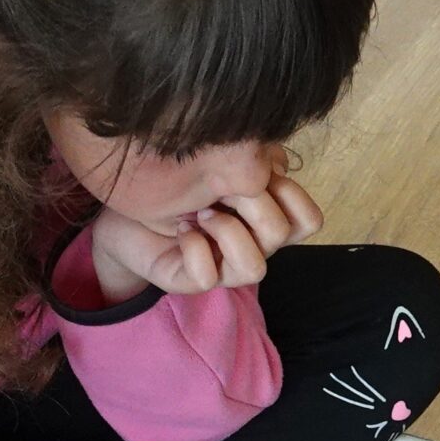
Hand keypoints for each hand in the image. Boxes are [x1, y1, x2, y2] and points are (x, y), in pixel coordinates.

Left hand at [89, 171, 323, 300]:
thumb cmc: (178, 183)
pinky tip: (180, 229)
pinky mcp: (194, 281)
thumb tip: (275, 159)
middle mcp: (254, 246)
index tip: (255, 172)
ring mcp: (225, 269)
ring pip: (255, 267)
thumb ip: (254, 159)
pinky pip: (208, 276)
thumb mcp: (221, 160)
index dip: (291, 194)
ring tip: (200, 213)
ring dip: (226, 231)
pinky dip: (194, 247)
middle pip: (282, 234)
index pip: (309, 220)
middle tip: (217, 187)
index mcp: (267, 219)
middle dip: (249, 202)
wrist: (129, 206)